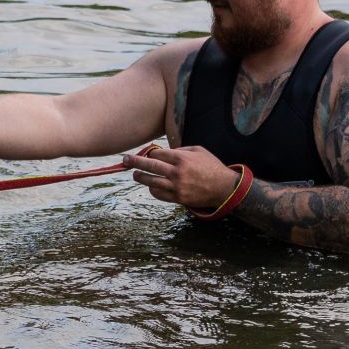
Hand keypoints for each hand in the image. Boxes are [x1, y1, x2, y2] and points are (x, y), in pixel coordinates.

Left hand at [123, 145, 239, 208]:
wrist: (224, 188)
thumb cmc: (211, 166)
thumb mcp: (198, 150)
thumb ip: (179, 149)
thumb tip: (161, 152)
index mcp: (182, 158)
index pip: (157, 154)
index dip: (150, 154)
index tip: (145, 154)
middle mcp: (177, 172)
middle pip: (149, 166)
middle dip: (134, 162)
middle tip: (125, 160)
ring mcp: (177, 187)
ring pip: (151, 181)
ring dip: (140, 178)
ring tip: (135, 175)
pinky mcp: (178, 198)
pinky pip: (158, 194)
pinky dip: (153, 189)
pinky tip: (151, 185)